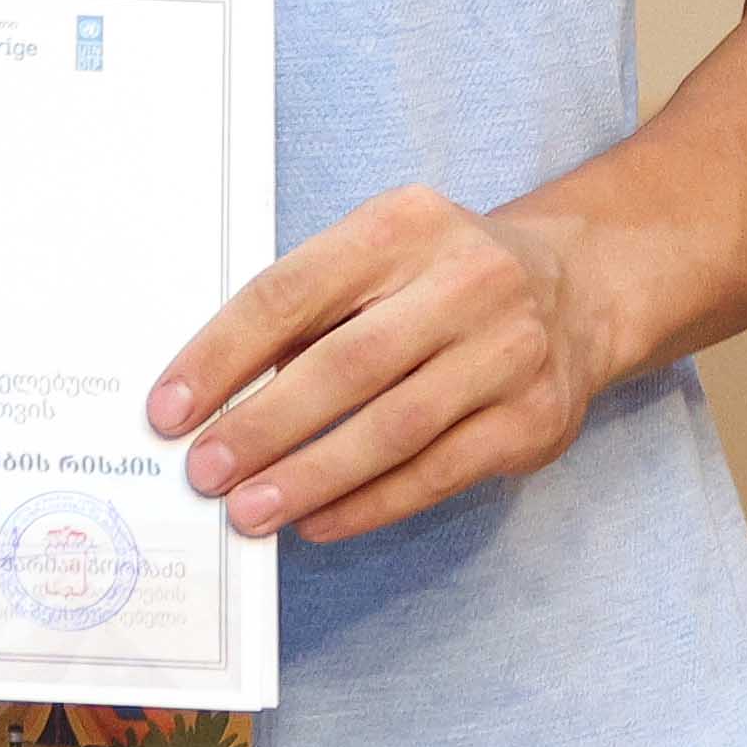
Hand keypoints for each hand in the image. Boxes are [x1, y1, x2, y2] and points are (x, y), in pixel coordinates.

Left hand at [149, 183, 613, 545]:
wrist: (577, 291)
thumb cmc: (441, 280)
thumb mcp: (379, 258)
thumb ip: (308, 311)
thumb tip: (213, 398)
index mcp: (402, 225)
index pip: (291, 291)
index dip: (222, 354)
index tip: (169, 409)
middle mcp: (464, 281)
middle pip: (345, 365)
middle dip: (262, 425)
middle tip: (204, 473)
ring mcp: (509, 351)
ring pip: (393, 428)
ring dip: (311, 476)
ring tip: (250, 510)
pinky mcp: (534, 418)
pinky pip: (438, 472)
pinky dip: (370, 503)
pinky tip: (318, 521)